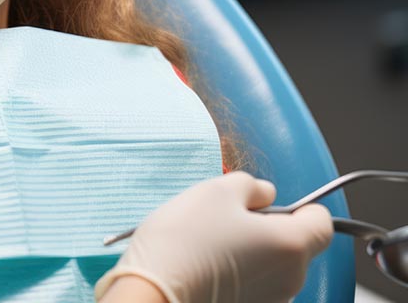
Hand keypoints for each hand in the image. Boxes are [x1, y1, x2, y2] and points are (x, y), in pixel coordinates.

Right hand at [95, 172, 333, 302]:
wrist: (153, 293)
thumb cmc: (186, 240)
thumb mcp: (216, 191)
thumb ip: (252, 186)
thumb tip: (265, 195)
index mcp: (292, 244)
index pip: (323, 222)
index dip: (301, 206)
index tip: (268, 204)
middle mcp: (291, 278)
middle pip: (295, 244)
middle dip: (268, 228)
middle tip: (227, 219)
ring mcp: (271, 300)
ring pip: (273, 266)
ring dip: (252, 252)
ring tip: (210, 245)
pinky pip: (254, 286)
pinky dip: (238, 274)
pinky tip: (206, 268)